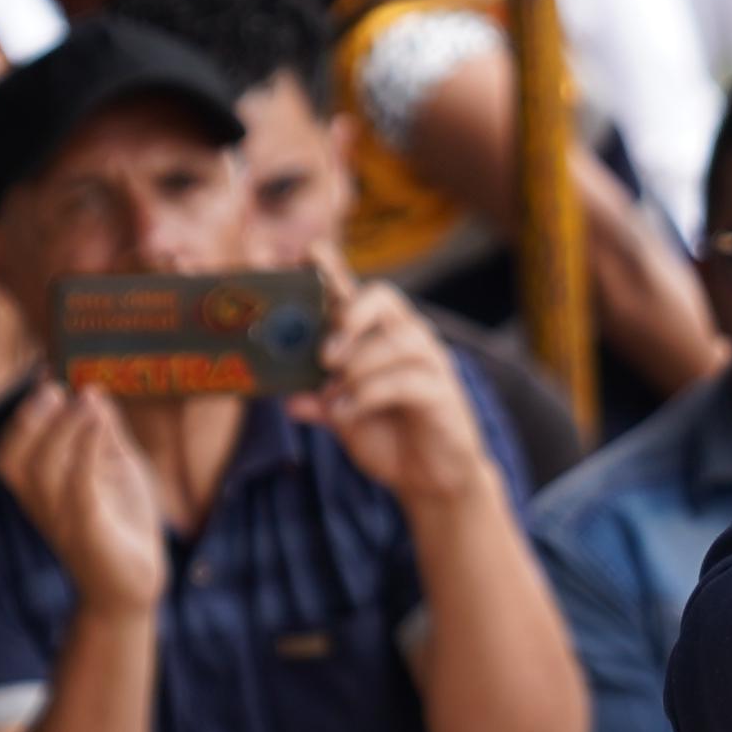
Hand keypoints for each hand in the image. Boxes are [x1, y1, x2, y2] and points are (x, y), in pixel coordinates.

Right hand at [0, 383, 167, 617]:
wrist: (135, 586)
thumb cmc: (122, 524)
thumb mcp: (117, 470)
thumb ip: (105, 436)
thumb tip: (94, 393)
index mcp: (40, 492)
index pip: (13, 452)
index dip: (24, 415)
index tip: (47, 374)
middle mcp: (41, 507)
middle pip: (15, 461)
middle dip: (32, 420)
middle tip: (57, 387)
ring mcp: (61, 521)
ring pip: (42, 472)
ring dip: (63, 428)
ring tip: (86, 397)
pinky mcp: (88, 532)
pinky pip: (78, 488)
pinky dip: (85, 450)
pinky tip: (100, 421)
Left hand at [287, 258, 500, 508]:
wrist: (432, 479)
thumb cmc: (390, 437)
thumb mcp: (345, 418)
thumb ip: (320, 402)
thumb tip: (289, 400)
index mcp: (378, 337)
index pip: (354, 293)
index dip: (331, 270)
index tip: (307, 252)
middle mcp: (406, 340)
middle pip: (383, 298)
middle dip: (350, 317)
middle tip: (325, 354)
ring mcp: (429, 363)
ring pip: (395, 342)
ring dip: (358, 367)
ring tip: (334, 395)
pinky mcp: (442, 392)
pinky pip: (407, 381)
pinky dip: (369, 394)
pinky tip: (347, 412)